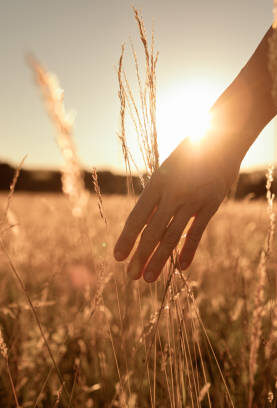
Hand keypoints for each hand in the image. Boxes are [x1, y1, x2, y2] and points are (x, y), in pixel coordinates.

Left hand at [114, 135, 240, 282]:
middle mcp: (172, 194)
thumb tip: (145, 220)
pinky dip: (189, 252)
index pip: (136, 217)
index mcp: (156, 183)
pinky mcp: (211, 205)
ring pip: (172, 237)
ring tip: (149, 278)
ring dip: (159, 260)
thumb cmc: (189, 153)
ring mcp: (192, 201)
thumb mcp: (167, 168)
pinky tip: (181, 268)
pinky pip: (196, 233)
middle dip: (139, 256)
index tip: (117, 257)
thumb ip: (157, 194)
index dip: (126, 239)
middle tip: (130, 276)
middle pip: (152, 232)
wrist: (221, 137)